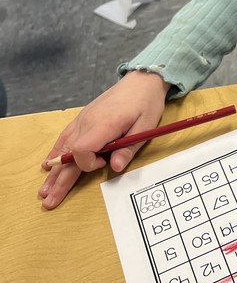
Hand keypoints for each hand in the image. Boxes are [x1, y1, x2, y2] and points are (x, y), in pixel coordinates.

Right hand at [38, 71, 169, 209]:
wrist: (141, 81)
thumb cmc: (145, 103)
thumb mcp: (145, 127)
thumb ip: (128, 149)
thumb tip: (115, 168)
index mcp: (104, 124)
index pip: (82, 149)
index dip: (88, 164)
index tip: (103, 164)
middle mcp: (87, 121)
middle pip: (68, 154)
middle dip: (59, 180)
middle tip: (49, 201)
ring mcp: (82, 119)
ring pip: (63, 148)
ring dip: (53, 170)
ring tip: (44, 190)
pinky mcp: (82, 118)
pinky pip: (65, 137)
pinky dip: (56, 152)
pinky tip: (47, 164)